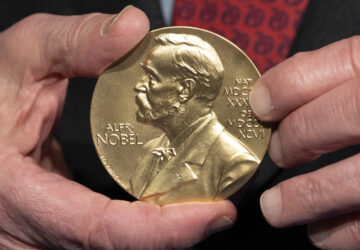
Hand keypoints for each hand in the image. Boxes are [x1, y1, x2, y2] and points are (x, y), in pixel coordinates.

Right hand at [0, 6, 234, 248]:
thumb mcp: (19, 58)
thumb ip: (73, 43)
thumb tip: (133, 28)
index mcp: (17, 196)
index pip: (103, 230)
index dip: (166, 230)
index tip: (218, 212)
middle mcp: (28, 231)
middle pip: (118, 249)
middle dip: (176, 234)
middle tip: (220, 204)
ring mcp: (39, 237)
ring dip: (162, 233)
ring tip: (201, 203)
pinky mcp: (52, 229)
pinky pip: (103, 239)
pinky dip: (140, 227)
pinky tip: (164, 202)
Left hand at [250, 36, 359, 248]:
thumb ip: (341, 75)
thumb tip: (277, 94)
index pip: (338, 63)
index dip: (287, 86)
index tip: (260, 106)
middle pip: (344, 116)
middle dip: (296, 138)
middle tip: (276, 153)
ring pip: (358, 180)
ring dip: (306, 198)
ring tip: (276, 208)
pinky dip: (346, 232)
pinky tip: (322, 233)